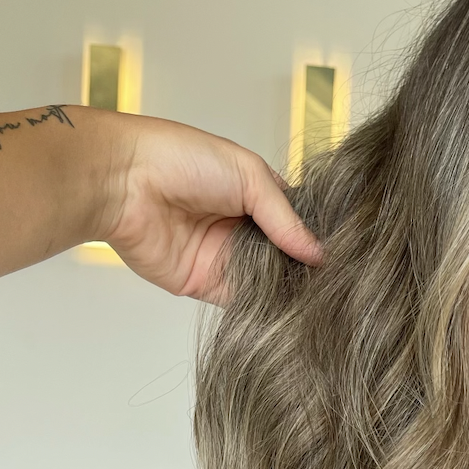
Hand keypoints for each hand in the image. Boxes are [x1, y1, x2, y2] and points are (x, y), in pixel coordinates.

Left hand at [100, 111, 322, 303]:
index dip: (316, 237)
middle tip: (338, 283)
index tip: (344, 254)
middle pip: (284, 255)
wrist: (124, 181)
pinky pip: (242, 301)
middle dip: (305, 267)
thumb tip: (318, 253)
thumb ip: (285, 217)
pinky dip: (264, 306)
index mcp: (254, 195)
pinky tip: (290, 309)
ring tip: (323, 299)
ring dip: (288, 288)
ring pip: (267, 281)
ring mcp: (224, 257)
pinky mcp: (205, 284)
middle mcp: (241, 228)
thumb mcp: (249, 175)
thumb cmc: (180, 159)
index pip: (296, 222)